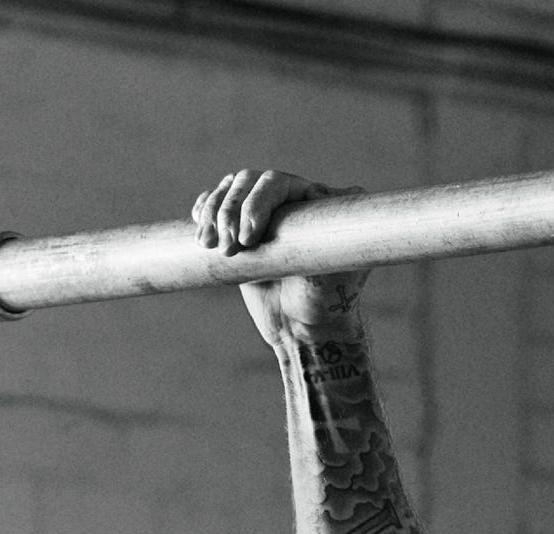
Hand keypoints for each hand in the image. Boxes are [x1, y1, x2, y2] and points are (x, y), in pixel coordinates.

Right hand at [192, 168, 368, 344]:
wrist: (303, 330)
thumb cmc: (327, 301)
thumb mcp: (339, 268)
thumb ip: (341, 235)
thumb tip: (355, 192)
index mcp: (308, 200)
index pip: (275, 183)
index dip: (257, 203)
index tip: (249, 239)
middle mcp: (282, 201)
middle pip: (246, 183)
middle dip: (229, 211)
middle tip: (228, 249)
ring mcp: (257, 215)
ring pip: (227, 193)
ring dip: (212, 213)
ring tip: (208, 245)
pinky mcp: (237, 232)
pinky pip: (214, 208)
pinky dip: (203, 212)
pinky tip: (199, 227)